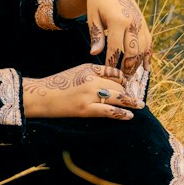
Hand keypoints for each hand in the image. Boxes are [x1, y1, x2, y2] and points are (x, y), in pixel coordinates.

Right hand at [22, 63, 139, 120]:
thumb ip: (96, 72)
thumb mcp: (78, 71)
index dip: (124, 80)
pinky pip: (108, 111)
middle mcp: (91, 80)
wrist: (43, 97)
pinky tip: (129, 115)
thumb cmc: (60, 84)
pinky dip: (121, 113)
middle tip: (136, 99)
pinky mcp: (86, 109)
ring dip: (130, 102)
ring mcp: (89, 95)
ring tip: (139, 106)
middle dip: (128, 92)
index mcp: (89, 69)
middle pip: (118, 86)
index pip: (115, 73)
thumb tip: (116, 77)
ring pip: (117, 98)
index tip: (129, 86)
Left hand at [58, 0, 152, 84]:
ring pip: (143, 49)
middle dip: (127, 67)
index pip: (116, 48)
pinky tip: (145, 68)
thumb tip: (94, 54)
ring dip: (137, 64)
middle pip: (132, 51)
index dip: (112, 63)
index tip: (108, 74)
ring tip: (129, 76)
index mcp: (117, 21)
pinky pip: (149, 42)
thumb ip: (96, 36)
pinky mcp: (144, 23)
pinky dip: (148, 56)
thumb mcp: (92, 18)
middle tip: (121, 79)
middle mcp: (132, 22)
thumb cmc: (96, 3)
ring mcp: (140, 23)